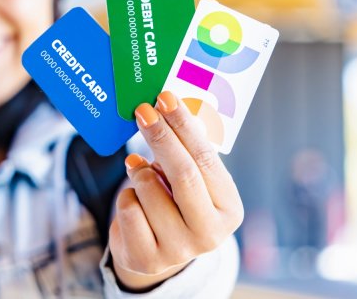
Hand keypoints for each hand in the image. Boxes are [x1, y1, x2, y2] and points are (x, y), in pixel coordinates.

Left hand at [109, 91, 243, 290]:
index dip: (184, 127)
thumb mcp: (191, 180)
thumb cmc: (175, 203)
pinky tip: (134, 200)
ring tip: (140, 171)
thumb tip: (168, 106)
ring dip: (139, 172)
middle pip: (183, 174)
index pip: (206, 159)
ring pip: (148, 190)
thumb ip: (187, 151)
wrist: (154, 249)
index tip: (166, 98)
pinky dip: (127, 196)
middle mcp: (211, 234)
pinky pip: (128, 210)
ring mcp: (179, 250)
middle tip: (143, 110)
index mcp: (229, 209)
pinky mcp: (147, 258)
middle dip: (161, 137)